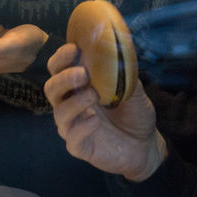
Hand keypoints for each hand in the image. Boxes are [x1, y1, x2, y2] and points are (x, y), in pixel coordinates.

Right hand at [44, 44, 165, 181]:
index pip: (58, 69)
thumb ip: (125, 74)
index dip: (61, 58)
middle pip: (51, 88)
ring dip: (75, 102)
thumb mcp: (134, 91)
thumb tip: (121, 52)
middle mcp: (70, 105)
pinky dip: (81, 127)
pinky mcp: (80, 148)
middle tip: (83, 74)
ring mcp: (73, 127)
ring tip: (94, 96)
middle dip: (64, 79)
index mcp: (78, 87)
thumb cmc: (134, 114)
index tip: (74, 49)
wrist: (145, 146)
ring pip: (60, 113)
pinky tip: (96, 120)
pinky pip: (72, 138)